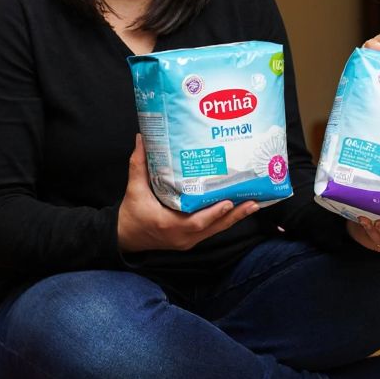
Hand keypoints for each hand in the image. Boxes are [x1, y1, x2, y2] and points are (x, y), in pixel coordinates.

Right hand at [117, 135, 259, 251]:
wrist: (125, 237)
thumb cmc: (131, 214)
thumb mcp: (133, 189)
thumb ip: (139, 164)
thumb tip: (142, 138)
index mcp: (168, 224)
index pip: (195, 222)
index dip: (214, 213)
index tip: (229, 202)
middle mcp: (182, 236)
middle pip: (213, 227)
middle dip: (235, 215)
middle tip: (254, 201)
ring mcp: (188, 240)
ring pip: (216, 230)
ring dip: (235, 218)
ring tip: (254, 204)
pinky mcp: (190, 239)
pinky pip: (211, 230)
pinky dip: (225, 220)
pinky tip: (238, 209)